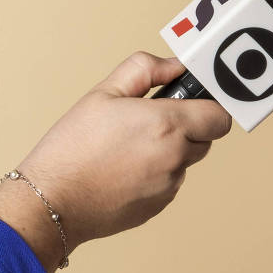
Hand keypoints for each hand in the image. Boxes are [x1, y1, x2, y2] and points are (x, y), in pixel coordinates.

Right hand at [0, 53, 232, 268]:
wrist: (53, 200)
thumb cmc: (72, 148)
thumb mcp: (103, 93)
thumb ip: (145, 70)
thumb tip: (174, 66)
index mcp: (166, 124)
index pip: (219, 116)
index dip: (209, 106)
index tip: (194, 102)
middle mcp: (175, 157)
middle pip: (206, 138)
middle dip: (187, 127)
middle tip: (151, 122)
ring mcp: (169, 185)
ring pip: (185, 162)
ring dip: (169, 152)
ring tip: (128, 148)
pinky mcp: (158, 206)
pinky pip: (169, 183)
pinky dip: (155, 174)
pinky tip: (122, 170)